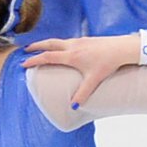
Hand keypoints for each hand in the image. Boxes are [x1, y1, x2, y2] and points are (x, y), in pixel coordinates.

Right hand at [19, 32, 144, 107]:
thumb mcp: (94, 80)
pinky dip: (58, 43)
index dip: (34, 60)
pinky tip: (61, 48)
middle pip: (49, 44)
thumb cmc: (108, 63)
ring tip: (40, 48)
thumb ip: (83, 93)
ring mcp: (79, 41)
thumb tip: (74, 106)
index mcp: (71, 56)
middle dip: (36, 46)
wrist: (122, 48)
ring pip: (58, 41)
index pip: (47, 57)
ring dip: (47, 44)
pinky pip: (67, 41)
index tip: (24, 63)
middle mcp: (72, 46)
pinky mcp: (86, 39)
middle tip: (26, 50)